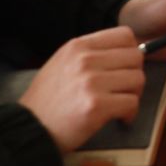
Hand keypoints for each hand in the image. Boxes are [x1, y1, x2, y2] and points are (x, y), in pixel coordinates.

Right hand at [18, 27, 146, 153]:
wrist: (27, 129)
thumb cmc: (47, 101)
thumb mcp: (62, 63)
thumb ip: (90, 54)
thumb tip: (126, 52)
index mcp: (78, 45)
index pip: (125, 35)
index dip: (132, 51)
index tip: (127, 67)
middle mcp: (85, 59)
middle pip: (136, 57)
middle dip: (135, 75)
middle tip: (126, 90)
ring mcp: (91, 82)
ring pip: (137, 79)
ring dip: (134, 95)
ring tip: (121, 105)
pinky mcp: (96, 106)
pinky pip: (131, 103)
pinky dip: (130, 113)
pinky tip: (120, 118)